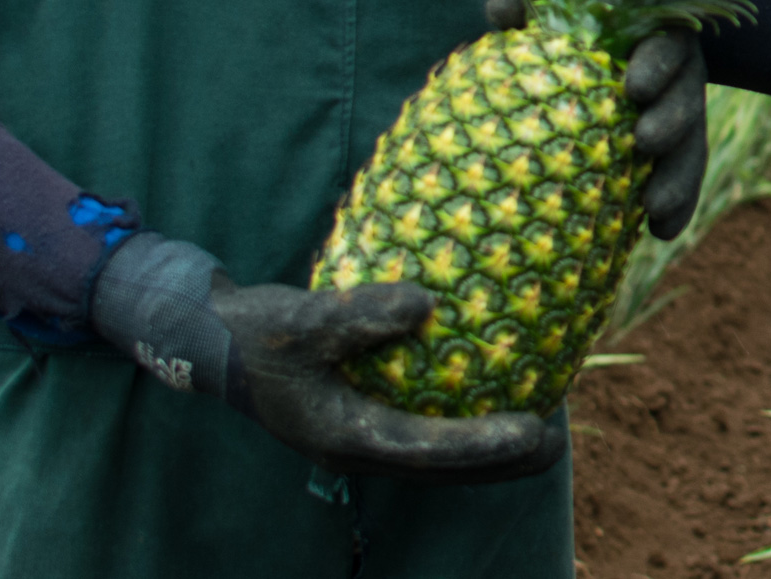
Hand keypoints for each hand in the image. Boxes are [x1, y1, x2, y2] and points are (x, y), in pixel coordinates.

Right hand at [90, 232, 560, 485]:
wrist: (213, 344)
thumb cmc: (256, 331)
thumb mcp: (301, 318)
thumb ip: (359, 314)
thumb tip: (428, 303)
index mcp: (343, 436)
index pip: (427, 449)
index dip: (482, 445)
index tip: (534, 431)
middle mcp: (357, 448)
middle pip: (442, 467)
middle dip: (499, 460)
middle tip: (556, 443)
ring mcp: (358, 439)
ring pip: (435, 456)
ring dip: (485, 447)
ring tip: (543, 426)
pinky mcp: (360, 420)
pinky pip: (422, 429)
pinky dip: (460, 420)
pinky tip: (492, 389)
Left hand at [487, 0, 707, 241]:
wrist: (587, 62)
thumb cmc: (564, 30)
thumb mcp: (550, 14)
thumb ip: (530, 7)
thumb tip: (502, 13)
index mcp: (655, 37)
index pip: (667, 45)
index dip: (656, 64)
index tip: (634, 86)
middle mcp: (677, 79)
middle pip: (687, 98)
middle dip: (672, 121)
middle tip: (645, 140)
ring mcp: (680, 121)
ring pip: (691, 146)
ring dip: (678, 177)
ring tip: (655, 206)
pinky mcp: (673, 157)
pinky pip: (683, 181)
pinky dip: (677, 207)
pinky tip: (661, 232)